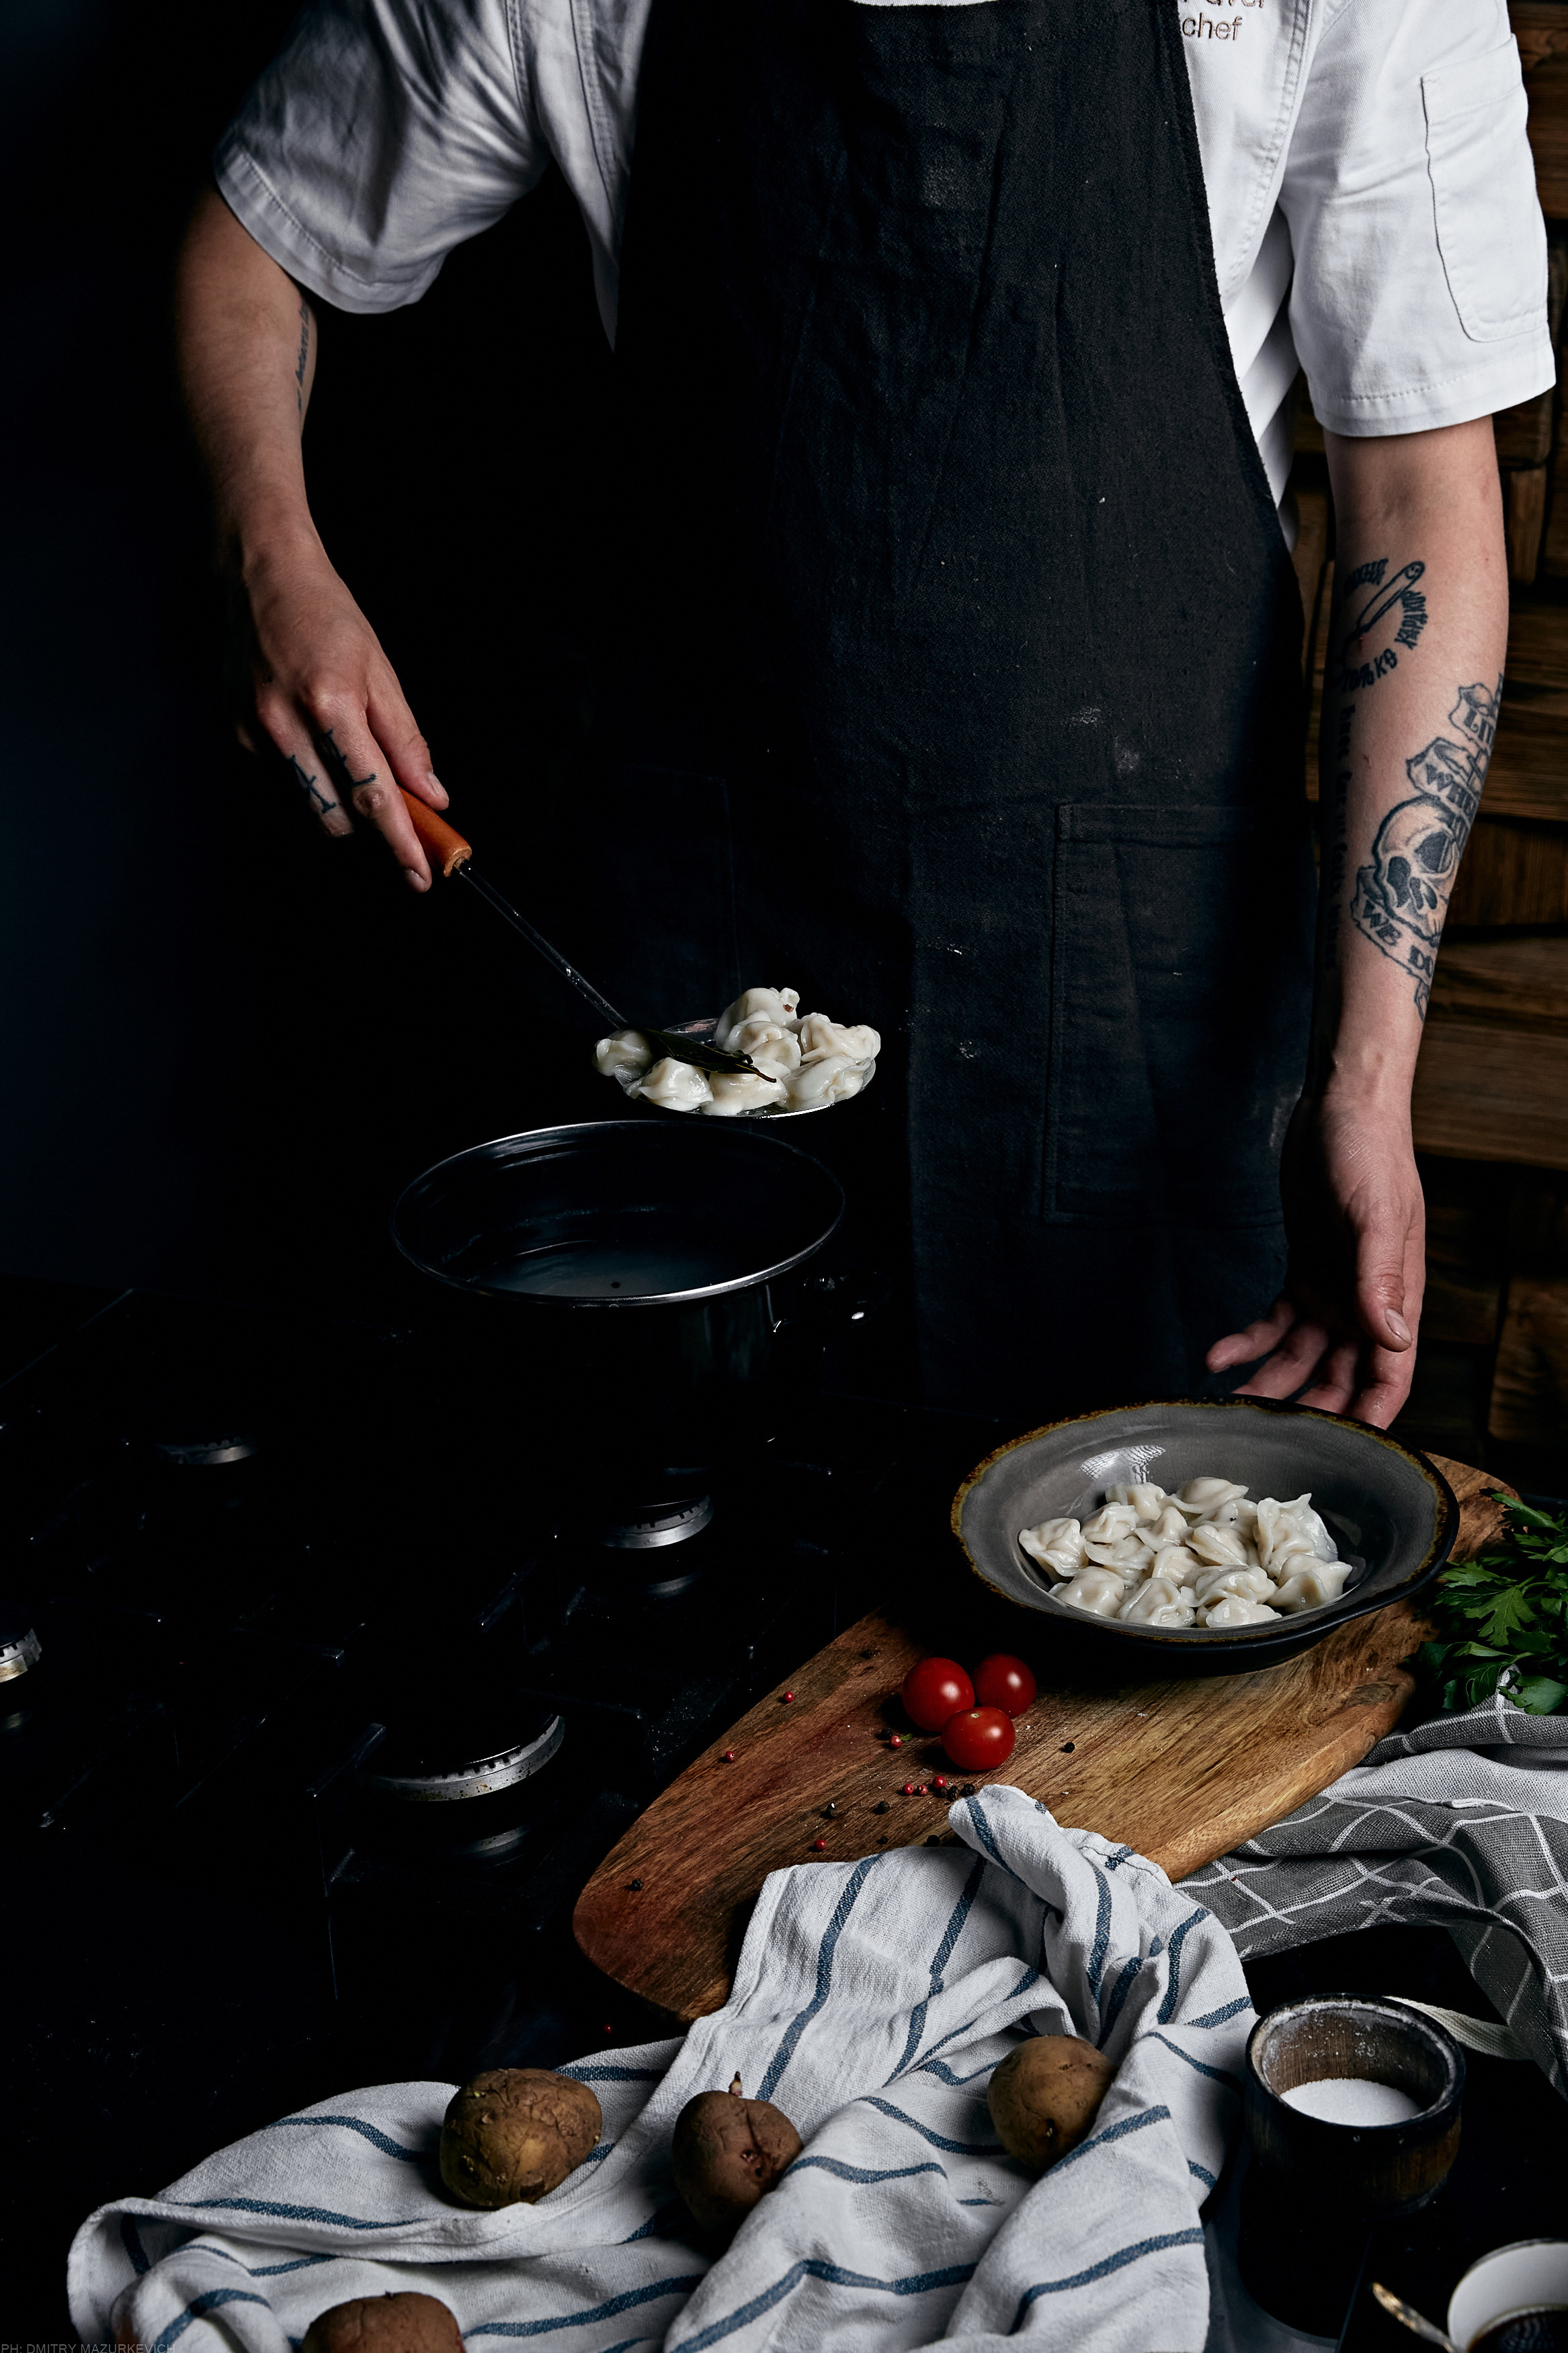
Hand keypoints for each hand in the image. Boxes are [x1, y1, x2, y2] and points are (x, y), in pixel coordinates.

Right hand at [229, 534, 446, 887]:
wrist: (257, 572)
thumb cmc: (324, 614)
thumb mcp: (380, 670)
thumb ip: (406, 739)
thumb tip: (432, 795)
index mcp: (330, 703)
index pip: (372, 794)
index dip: (400, 842)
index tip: (421, 874)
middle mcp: (283, 725)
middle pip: (334, 818)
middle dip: (369, 830)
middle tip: (399, 821)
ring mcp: (250, 734)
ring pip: (304, 809)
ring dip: (338, 810)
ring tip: (353, 772)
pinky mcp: (230, 736)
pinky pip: (276, 787)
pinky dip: (306, 785)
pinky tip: (314, 750)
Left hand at [1205, 1088, 1425, 1426]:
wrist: (1340, 1110)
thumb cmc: (1371, 1155)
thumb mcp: (1377, 1217)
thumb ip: (1381, 1280)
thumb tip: (1392, 1338)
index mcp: (1396, 1298)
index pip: (1389, 1375)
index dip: (1370, 1416)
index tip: (1344, 1453)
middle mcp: (1366, 1303)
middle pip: (1340, 1377)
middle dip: (1310, 1410)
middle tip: (1269, 1439)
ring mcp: (1333, 1290)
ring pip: (1301, 1357)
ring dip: (1269, 1382)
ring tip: (1230, 1405)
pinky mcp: (1303, 1272)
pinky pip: (1273, 1321)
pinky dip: (1247, 1340)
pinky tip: (1216, 1355)